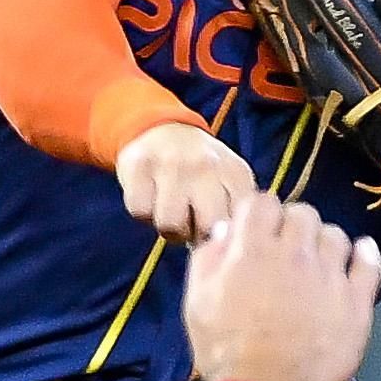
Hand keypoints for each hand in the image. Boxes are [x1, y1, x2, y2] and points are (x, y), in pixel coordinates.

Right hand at [114, 121, 257, 240]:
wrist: (162, 128)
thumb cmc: (201, 171)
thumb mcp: (230, 183)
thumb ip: (237, 214)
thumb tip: (231, 252)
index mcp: (235, 173)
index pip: (240, 225)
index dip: (226, 240)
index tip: (219, 233)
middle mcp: (207, 165)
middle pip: (207, 228)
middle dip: (197, 235)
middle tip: (193, 224)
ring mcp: (173, 163)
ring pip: (170, 225)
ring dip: (169, 227)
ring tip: (172, 211)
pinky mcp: (139, 165)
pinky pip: (140, 211)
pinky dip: (144, 212)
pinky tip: (152, 198)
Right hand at [180, 195, 380, 380]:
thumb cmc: (224, 351)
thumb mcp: (197, 302)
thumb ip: (209, 259)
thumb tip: (226, 230)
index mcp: (252, 249)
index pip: (262, 201)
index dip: (259, 214)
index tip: (259, 230)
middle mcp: (294, 253)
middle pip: (303, 213)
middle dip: (293, 226)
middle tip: (287, 250)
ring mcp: (329, 276)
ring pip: (335, 234)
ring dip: (324, 243)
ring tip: (317, 263)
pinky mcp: (356, 301)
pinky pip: (368, 263)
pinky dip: (364, 255)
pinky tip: (358, 257)